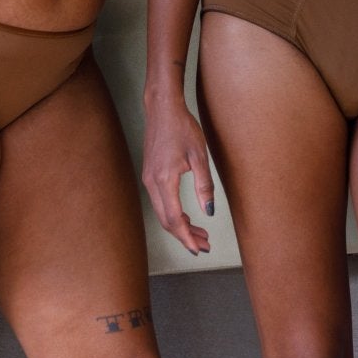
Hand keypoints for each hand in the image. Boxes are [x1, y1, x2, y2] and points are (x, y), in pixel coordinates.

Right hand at [140, 95, 215, 254]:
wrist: (162, 109)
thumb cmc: (182, 128)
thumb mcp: (199, 156)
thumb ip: (204, 186)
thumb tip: (209, 212)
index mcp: (164, 180)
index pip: (175, 219)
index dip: (187, 237)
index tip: (199, 248)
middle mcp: (152, 183)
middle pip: (167, 221)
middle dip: (185, 236)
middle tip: (204, 245)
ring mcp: (148, 179)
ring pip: (163, 213)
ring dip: (180, 226)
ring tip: (200, 234)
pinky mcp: (150, 175)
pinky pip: (160, 202)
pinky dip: (174, 214)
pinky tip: (187, 216)